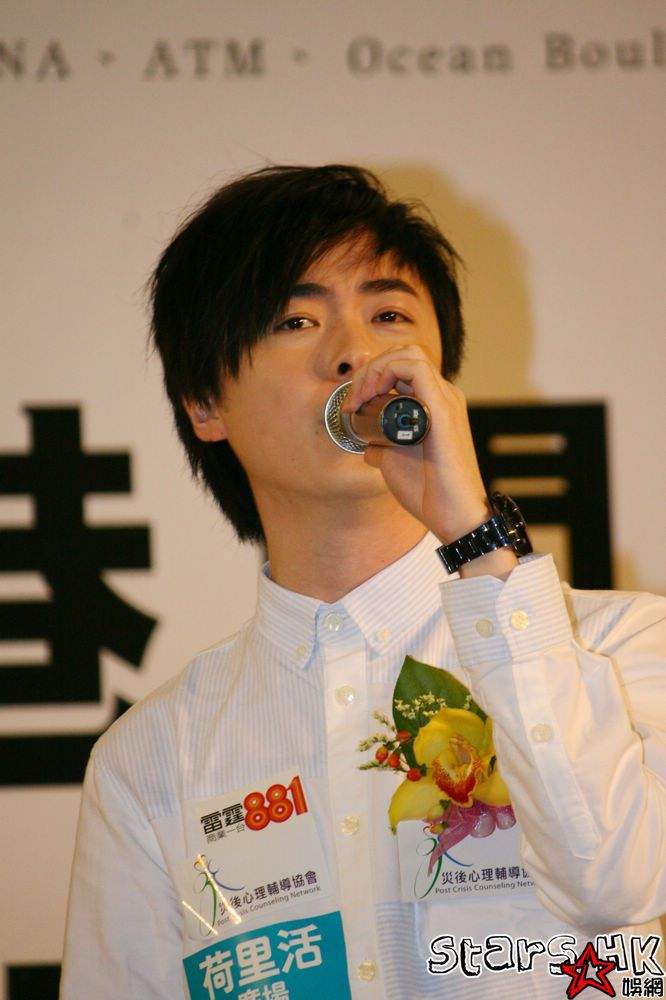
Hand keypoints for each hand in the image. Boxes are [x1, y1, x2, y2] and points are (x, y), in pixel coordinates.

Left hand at [340, 344, 491, 544]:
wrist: (453, 515)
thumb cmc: (430, 492)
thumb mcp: (394, 463)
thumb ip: (381, 449)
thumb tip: (366, 445)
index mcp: (435, 404)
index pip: (401, 368)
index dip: (370, 377)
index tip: (351, 405)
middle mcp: (443, 395)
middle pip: (403, 354)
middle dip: (369, 369)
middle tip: (352, 398)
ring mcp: (445, 399)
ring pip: (408, 354)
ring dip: (375, 369)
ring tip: (359, 397)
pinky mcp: (442, 408)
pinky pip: (415, 367)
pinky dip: (386, 372)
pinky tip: (372, 395)